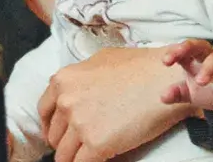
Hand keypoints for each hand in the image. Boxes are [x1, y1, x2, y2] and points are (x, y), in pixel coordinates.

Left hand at [38, 47, 193, 161]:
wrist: (168, 79)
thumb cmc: (142, 67)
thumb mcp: (101, 60)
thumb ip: (81, 77)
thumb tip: (74, 90)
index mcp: (64, 80)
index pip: (44, 111)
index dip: (51, 126)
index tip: (58, 134)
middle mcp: (66, 101)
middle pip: (54, 135)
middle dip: (65, 142)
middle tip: (79, 146)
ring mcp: (80, 123)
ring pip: (63, 155)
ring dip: (74, 157)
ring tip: (88, 155)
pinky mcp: (96, 143)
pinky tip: (97, 161)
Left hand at [160, 39, 212, 112]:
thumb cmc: (210, 89)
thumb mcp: (191, 93)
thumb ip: (177, 93)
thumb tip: (162, 97)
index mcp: (197, 58)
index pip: (185, 49)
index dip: (175, 52)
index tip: (165, 61)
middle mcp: (212, 57)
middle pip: (201, 46)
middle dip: (188, 50)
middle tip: (177, 63)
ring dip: (208, 69)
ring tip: (200, 82)